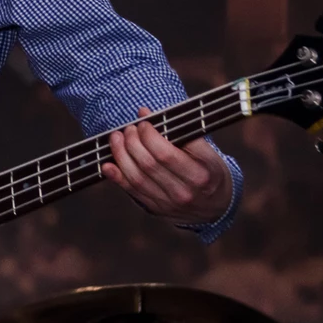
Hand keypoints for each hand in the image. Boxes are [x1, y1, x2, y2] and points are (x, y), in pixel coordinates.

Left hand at [101, 107, 231, 226]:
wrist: (216, 207)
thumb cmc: (209, 171)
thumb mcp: (207, 153)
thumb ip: (181, 134)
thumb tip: (145, 113)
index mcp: (199, 175)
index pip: (166, 154)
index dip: (149, 136)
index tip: (143, 123)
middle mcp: (184, 192)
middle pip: (149, 165)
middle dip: (133, 142)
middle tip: (128, 129)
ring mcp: (169, 203)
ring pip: (137, 178)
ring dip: (121, 155)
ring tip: (116, 139)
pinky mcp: (156, 209)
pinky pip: (132, 192)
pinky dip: (117, 177)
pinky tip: (107, 164)